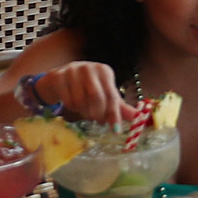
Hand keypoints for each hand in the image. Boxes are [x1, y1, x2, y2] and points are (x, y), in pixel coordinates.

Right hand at [28, 61, 142, 125]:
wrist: (60, 79)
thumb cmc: (86, 87)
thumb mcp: (104, 94)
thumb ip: (119, 106)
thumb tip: (138, 117)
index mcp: (104, 71)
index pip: (111, 95)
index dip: (114, 114)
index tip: (115, 130)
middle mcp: (89, 68)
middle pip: (96, 97)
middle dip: (98, 113)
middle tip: (98, 121)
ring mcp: (72, 70)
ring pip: (80, 100)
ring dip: (84, 112)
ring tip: (86, 113)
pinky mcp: (58, 76)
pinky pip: (67, 99)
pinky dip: (72, 108)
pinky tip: (74, 107)